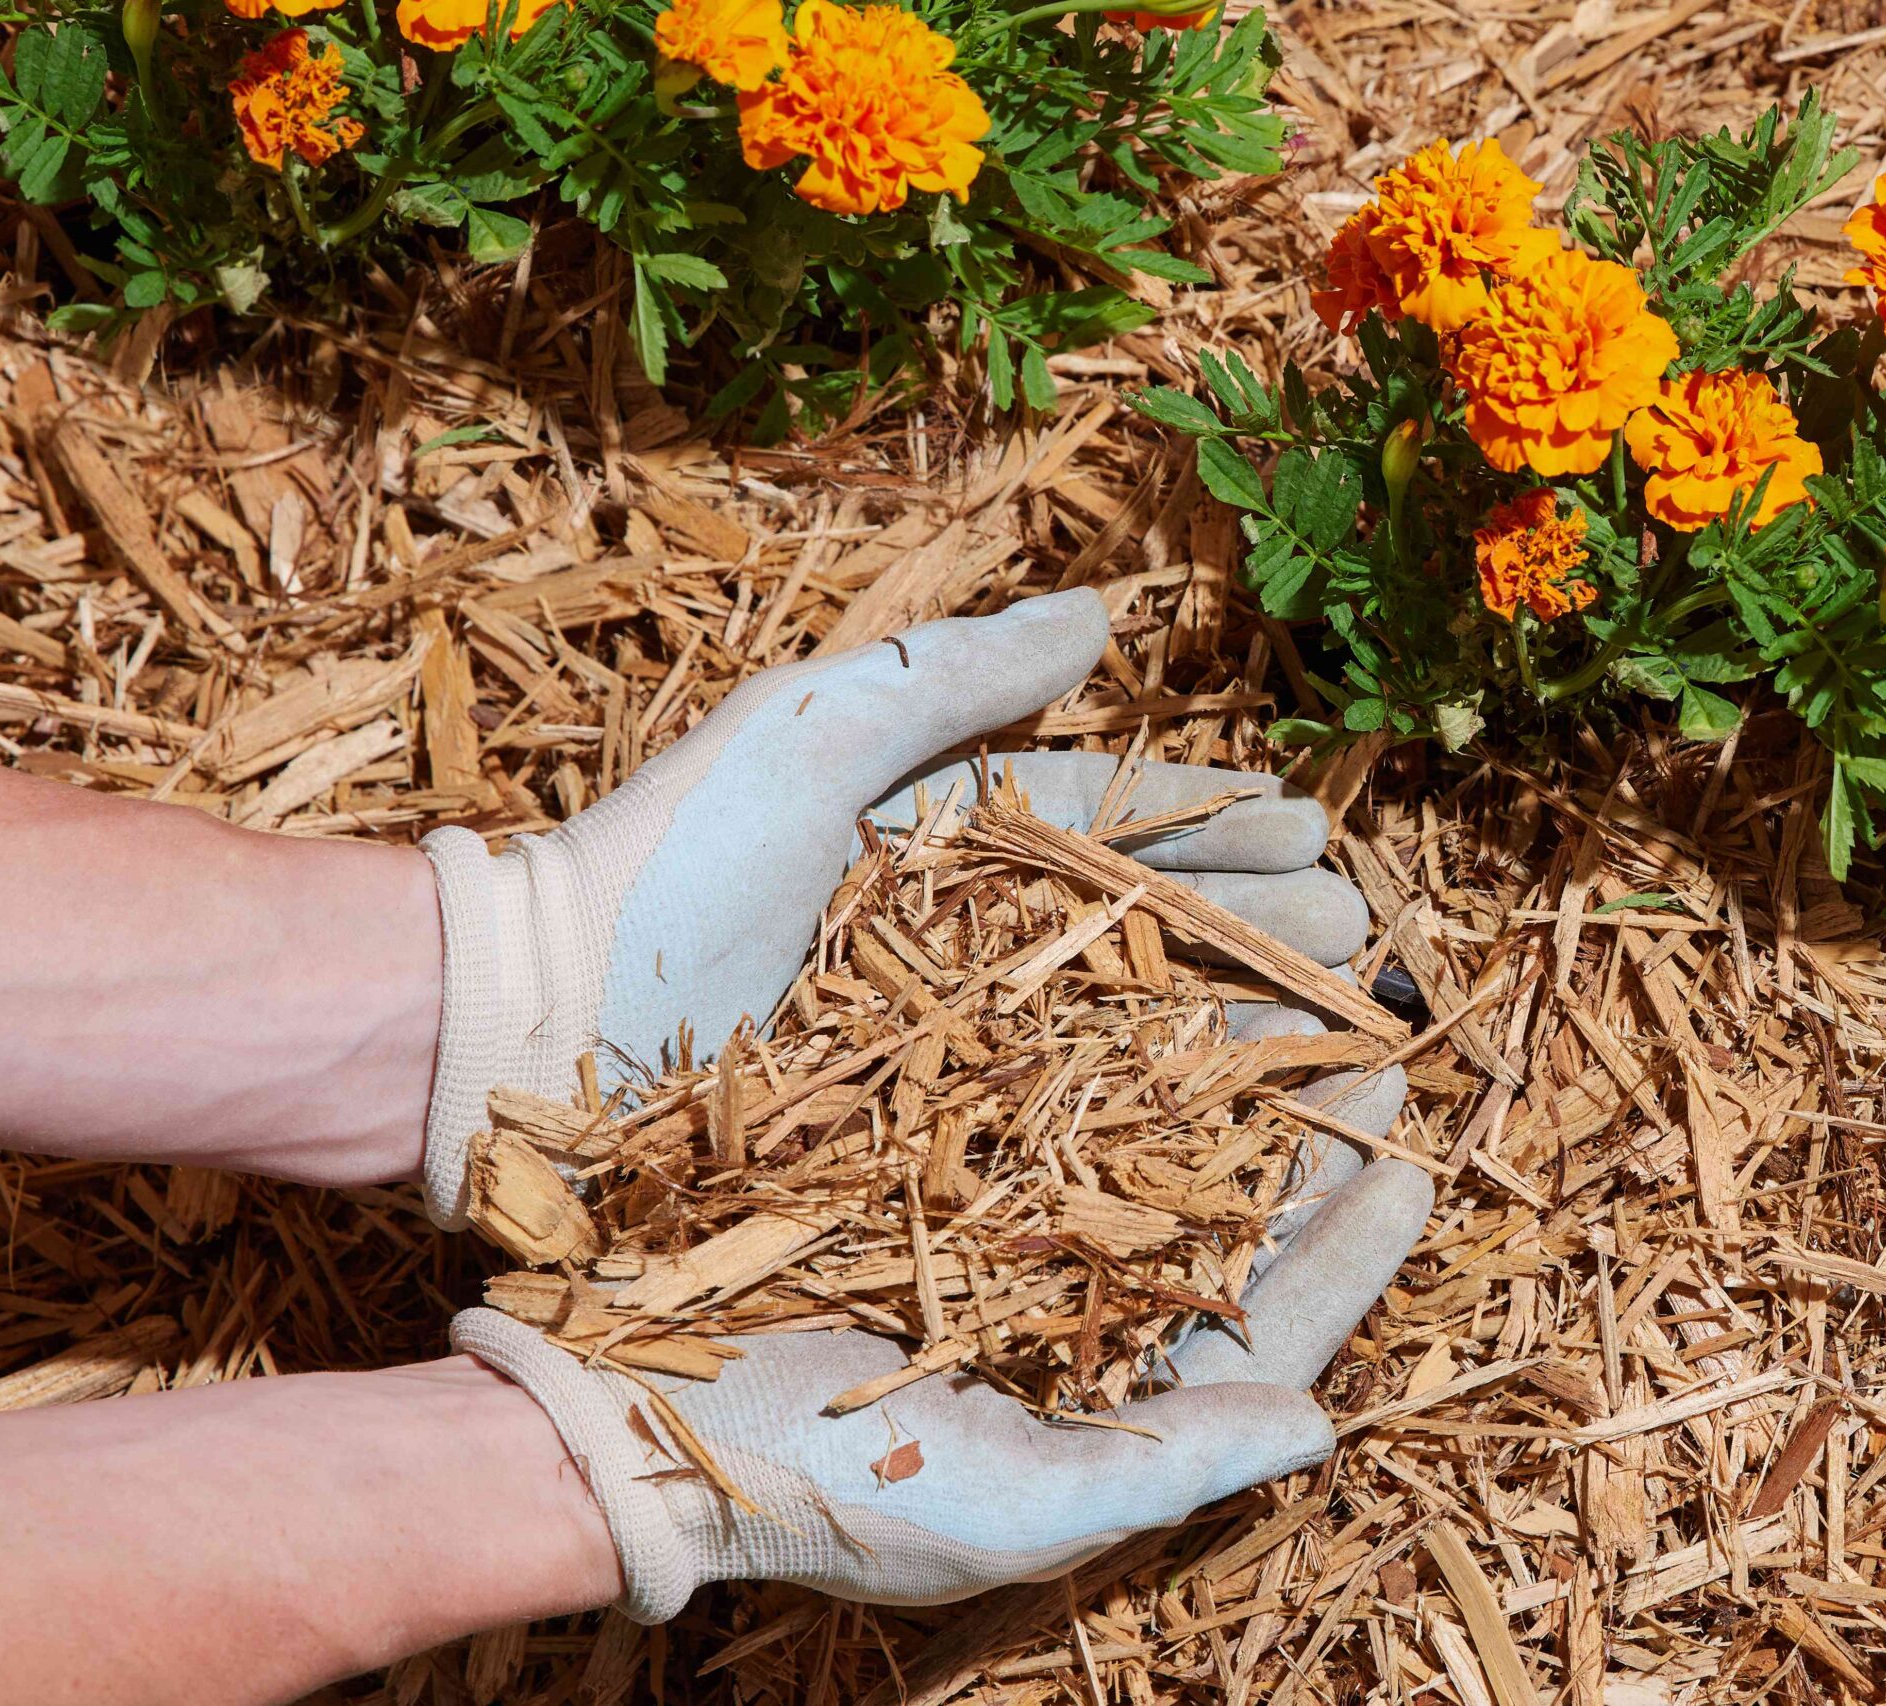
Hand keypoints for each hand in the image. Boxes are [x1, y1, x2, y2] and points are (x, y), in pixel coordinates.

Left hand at [416, 589, 1362, 1228]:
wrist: (529, 1036)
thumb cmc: (661, 867)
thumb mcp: (807, 736)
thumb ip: (957, 678)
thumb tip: (1106, 615)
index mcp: (931, 829)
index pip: (1103, 817)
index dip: (1211, 822)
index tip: (1312, 832)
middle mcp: (948, 936)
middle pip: (1131, 926)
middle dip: (1251, 925)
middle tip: (1356, 940)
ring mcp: (932, 1043)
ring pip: (1110, 1030)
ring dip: (1226, 1030)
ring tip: (1331, 1039)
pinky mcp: (911, 1140)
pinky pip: (1050, 1130)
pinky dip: (1144, 1132)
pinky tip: (1228, 1144)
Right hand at [452, 1014, 1427, 1617]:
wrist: (608, 1411)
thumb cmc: (809, 1492)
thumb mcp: (1006, 1505)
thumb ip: (1169, 1466)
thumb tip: (1325, 1426)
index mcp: (1097, 1392)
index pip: (1258, 1317)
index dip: (1347, 1250)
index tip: (1415, 1168)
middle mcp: (1059, 1294)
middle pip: (1217, 1202)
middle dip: (1301, 1128)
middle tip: (1381, 1041)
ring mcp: (988, 1215)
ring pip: (1138, 1120)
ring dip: (1217, 1050)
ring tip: (1294, 974)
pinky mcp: (911, 1142)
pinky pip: (1029, 1069)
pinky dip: (1092, 1013)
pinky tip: (1143, 953)